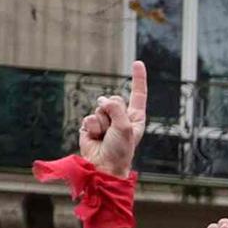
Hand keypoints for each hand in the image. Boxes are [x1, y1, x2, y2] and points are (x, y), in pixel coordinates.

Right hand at [78, 59, 148, 175]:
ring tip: (105, 136)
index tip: (138, 62)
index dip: (138, 78)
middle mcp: (121, 117)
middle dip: (111, 112)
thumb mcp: (125, 127)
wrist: (103, 165)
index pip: (138, 94)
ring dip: (101, 123)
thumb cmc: (120, 150)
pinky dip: (91, 127)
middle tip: (113, 130)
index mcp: (135, 117)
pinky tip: (95, 138)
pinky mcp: (91, 126)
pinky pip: (89, 118)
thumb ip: (116, 108)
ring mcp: (106, 121)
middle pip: (114, 99)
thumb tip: (102, 100)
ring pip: (99, 108)